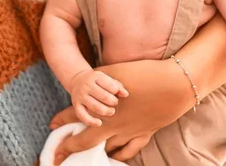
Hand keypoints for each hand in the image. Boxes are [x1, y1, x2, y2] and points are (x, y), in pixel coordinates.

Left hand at [50, 59, 192, 164]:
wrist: (174, 84)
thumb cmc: (143, 75)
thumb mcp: (113, 71)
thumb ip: (97, 79)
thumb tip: (87, 83)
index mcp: (102, 109)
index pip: (74, 117)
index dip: (60, 122)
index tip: (51, 126)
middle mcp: (113, 125)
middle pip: (86, 142)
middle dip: (70, 149)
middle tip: (60, 155)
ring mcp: (130, 132)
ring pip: (107, 148)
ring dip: (95, 150)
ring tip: (86, 152)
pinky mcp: (146, 132)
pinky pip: (129, 150)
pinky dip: (119, 154)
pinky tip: (115, 155)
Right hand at [70, 69, 128, 126]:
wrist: (77, 79)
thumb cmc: (97, 81)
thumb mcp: (106, 79)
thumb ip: (117, 86)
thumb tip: (126, 94)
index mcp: (95, 77)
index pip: (109, 85)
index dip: (116, 91)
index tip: (117, 93)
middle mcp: (87, 86)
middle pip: (103, 96)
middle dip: (113, 101)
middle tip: (115, 102)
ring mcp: (80, 96)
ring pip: (94, 106)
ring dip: (106, 111)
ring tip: (111, 111)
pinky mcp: (76, 105)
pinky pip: (82, 116)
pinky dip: (91, 121)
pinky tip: (99, 123)